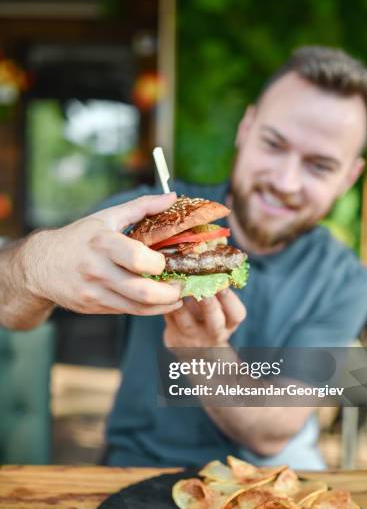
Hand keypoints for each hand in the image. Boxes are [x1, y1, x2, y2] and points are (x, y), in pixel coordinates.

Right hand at [22, 193, 182, 315]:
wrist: (40, 266)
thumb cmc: (79, 238)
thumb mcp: (106, 217)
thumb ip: (142, 207)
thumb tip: (172, 197)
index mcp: (102, 243)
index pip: (137, 259)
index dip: (160, 263)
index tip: (168, 260)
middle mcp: (98, 270)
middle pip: (143, 291)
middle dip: (171, 292)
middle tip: (183, 285)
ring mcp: (96, 292)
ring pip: (139, 308)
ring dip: (164, 304)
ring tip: (177, 295)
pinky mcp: (95, 307)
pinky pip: (129, 311)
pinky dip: (150, 310)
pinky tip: (161, 302)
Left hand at [163, 288, 245, 346]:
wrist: (195, 351)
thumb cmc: (209, 318)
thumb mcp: (220, 309)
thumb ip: (217, 290)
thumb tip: (211, 258)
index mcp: (229, 324)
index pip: (236, 314)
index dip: (230, 298)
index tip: (222, 281)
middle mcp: (214, 333)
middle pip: (214, 321)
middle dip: (208, 302)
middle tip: (201, 285)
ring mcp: (193, 339)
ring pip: (186, 322)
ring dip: (181, 302)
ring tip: (176, 285)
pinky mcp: (174, 340)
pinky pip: (169, 319)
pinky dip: (165, 304)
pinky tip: (162, 289)